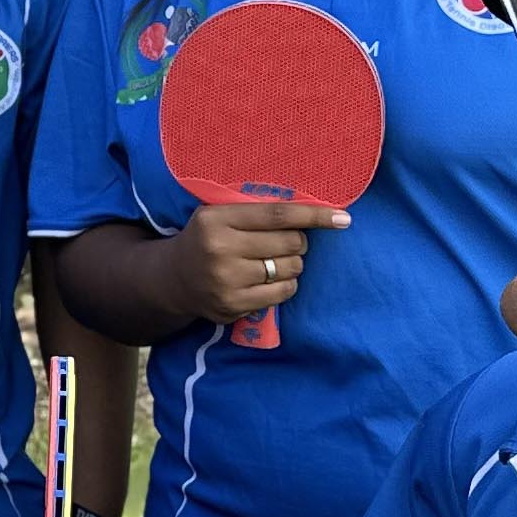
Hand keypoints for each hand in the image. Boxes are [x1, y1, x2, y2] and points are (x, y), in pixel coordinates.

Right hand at [152, 200, 346, 326]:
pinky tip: (272, 279)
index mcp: (216, 220)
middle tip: (288, 241)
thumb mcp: (220, 215)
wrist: (173, 279)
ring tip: (274, 261)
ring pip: (289, 269)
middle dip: (298, 241)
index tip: (343, 217)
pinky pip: (282, 293)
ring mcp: (226, 281)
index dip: (314, 215)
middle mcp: (219, 250)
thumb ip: (257, 210)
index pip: (277, 215)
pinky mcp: (232, 306)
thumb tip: (315, 210)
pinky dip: (286, 284)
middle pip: (289, 242)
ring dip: (292, 264)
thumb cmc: (207, 239)